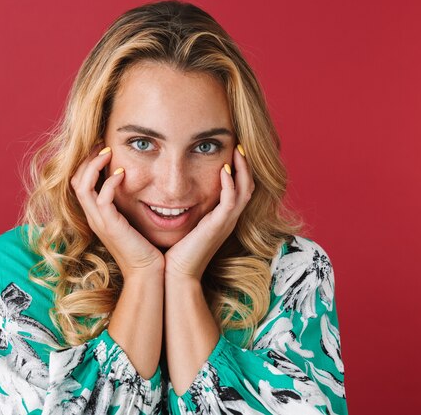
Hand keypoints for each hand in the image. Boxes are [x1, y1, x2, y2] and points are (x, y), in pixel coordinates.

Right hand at [70, 144, 164, 279]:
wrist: (149, 273)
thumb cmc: (147, 249)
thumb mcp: (135, 222)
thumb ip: (131, 206)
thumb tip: (141, 187)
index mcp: (98, 215)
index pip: (80, 183)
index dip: (88, 164)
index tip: (103, 148)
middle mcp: (94, 217)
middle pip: (75, 180)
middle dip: (86, 159)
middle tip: (102, 144)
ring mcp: (99, 221)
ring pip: (82, 185)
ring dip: (93, 165)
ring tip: (108, 152)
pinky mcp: (110, 226)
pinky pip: (101, 198)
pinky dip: (109, 182)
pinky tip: (123, 173)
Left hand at [164, 145, 253, 281]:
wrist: (176, 275)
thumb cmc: (175, 253)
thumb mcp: (184, 225)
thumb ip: (185, 209)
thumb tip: (172, 193)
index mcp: (221, 219)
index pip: (238, 189)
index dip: (238, 171)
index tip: (231, 152)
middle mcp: (228, 220)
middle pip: (247, 186)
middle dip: (245, 165)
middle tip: (239, 146)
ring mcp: (226, 223)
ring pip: (244, 191)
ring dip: (242, 169)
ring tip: (236, 151)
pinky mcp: (218, 226)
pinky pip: (231, 201)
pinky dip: (230, 184)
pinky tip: (224, 170)